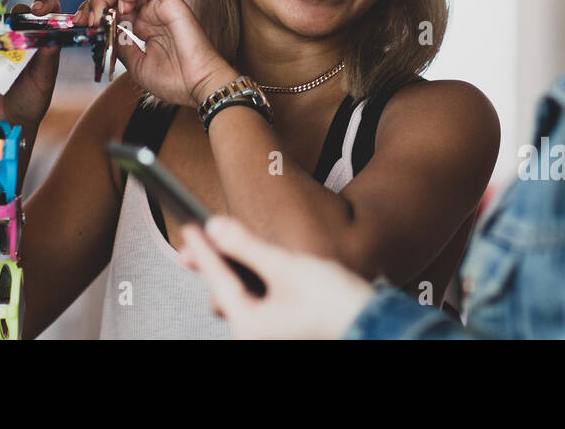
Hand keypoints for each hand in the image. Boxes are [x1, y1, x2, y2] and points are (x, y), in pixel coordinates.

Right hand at [0, 0, 61, 128]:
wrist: (7, 120)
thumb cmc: (31, 100)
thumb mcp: (44, 81)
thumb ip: (47, 59)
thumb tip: (53, 36)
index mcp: (43, 42)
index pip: (48, 14)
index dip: (46, 5)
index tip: (40, 10)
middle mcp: (23, 39)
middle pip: (22, 13)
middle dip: (23, 10)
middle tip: (23, 19)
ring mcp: (1, 44)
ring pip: (0, 22)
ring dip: (2, 25)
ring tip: (6, 42)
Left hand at [72, 0, 236, 108]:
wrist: (197, 87)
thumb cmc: (174, 80)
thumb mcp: (134, 65)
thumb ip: (120, 45)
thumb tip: (103, 31)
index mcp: (144, 25)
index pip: (115, 4)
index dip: (95, 8)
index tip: (81, 22)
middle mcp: (152, 12)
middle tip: (88, 18)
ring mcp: (162, 5)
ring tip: (105, 10)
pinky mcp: (173, 2)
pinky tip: (123, 1)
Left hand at [179, 216, 375, 338]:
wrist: (374, 326)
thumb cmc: (335, 302)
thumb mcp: (287, 267)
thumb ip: (247, 246)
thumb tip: (215, 228)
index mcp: (250, 326)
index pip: (217, 280)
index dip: (203, 250)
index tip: (191, 227)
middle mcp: (254, 337)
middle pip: (225, 292)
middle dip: (211, 265)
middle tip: (193, 241)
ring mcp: (269, 337)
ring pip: (239, 299)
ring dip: (229, 274)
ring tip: (215, 252)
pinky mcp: (283, 333)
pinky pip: (255, 306)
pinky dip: (247, 286)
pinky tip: (247, 270)